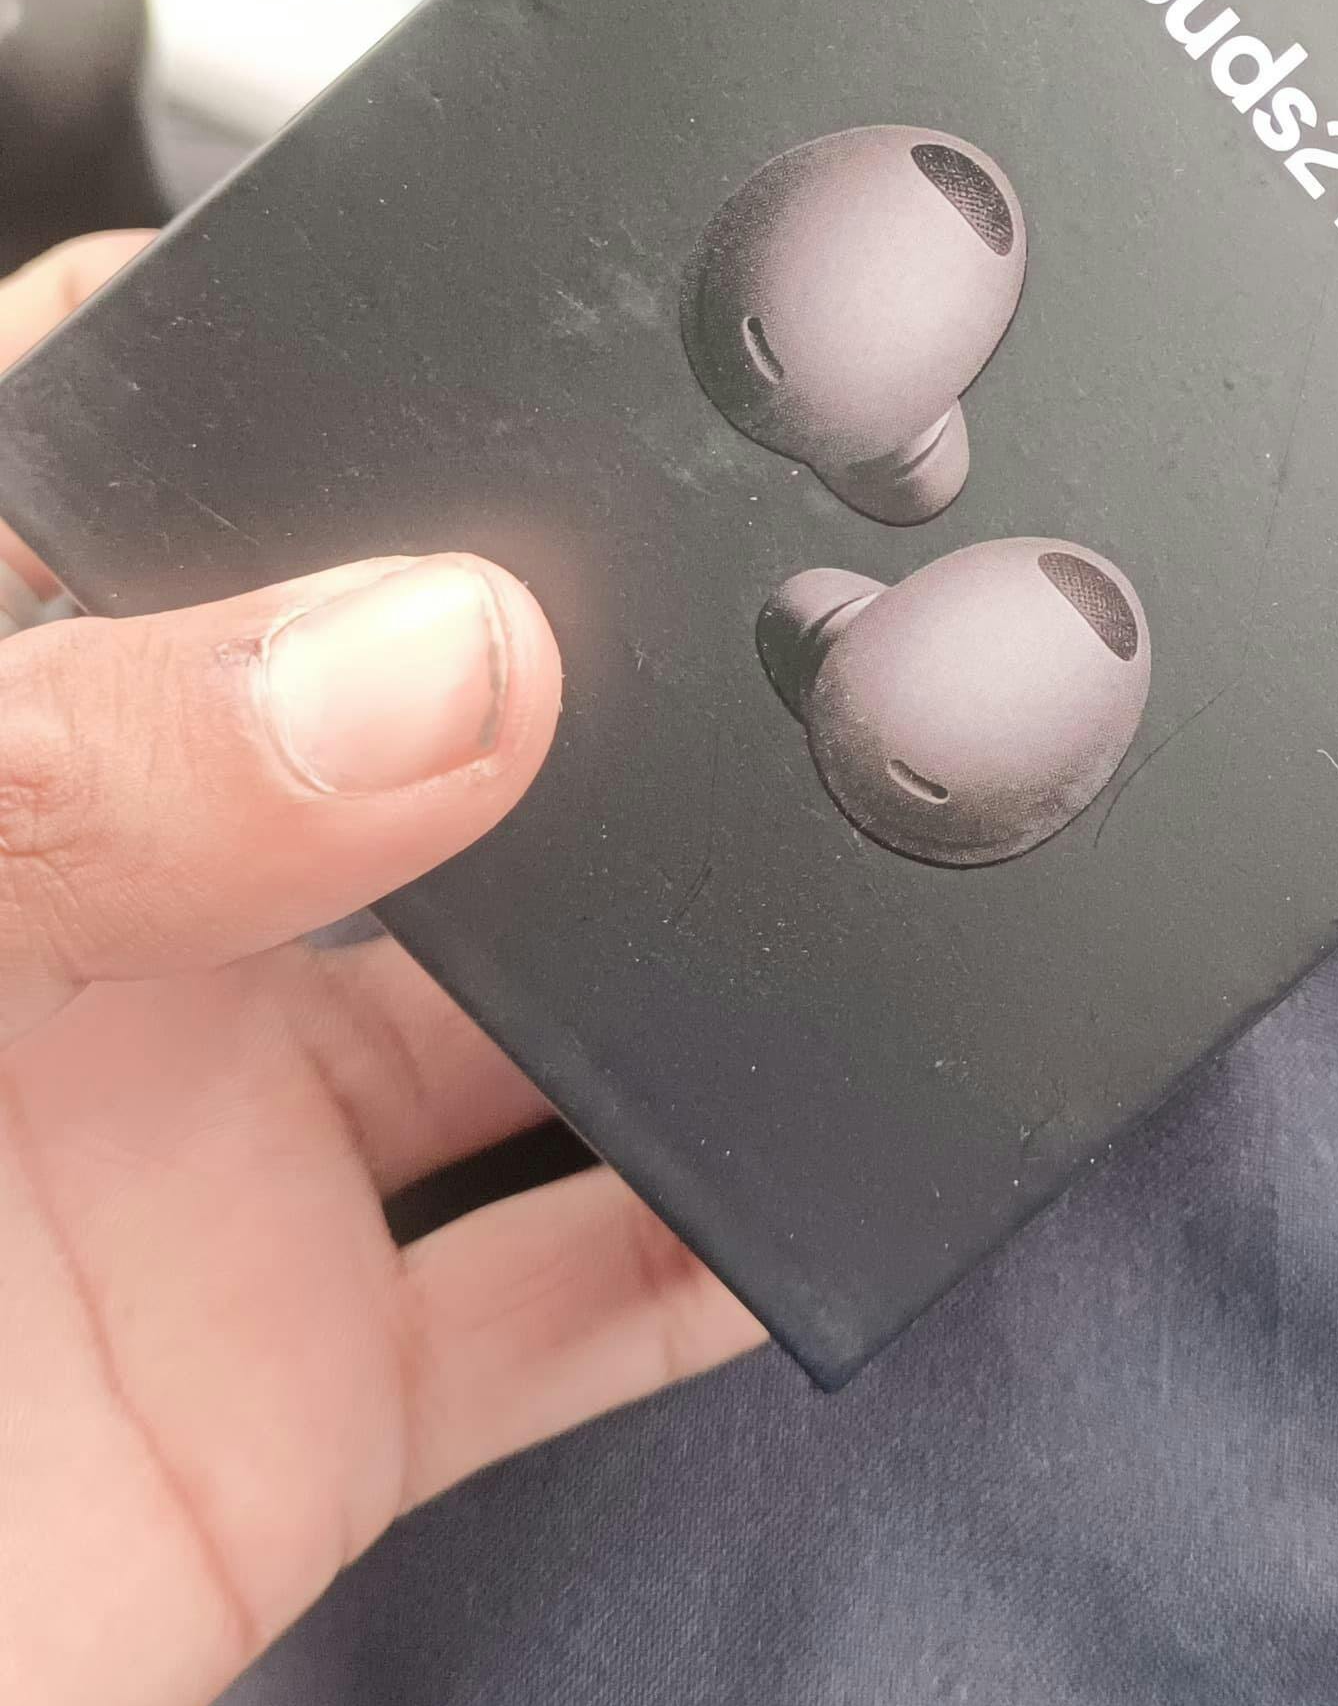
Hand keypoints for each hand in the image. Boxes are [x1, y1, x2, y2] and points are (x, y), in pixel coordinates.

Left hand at [0, 235, 761, 1705]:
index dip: (347, 356)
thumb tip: (443, 655)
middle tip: (824, 565)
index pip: (150, 449)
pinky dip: (718, 1243)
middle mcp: (88, 920)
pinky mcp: (289, 1400)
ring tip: (885, 831)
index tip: (582, 304)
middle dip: (602, 640)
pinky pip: (563, 1301)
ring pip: (531, 993)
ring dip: (706, 935)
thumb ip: (82, 776)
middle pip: (407, 712)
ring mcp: (195, 1157)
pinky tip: (841, 1160)